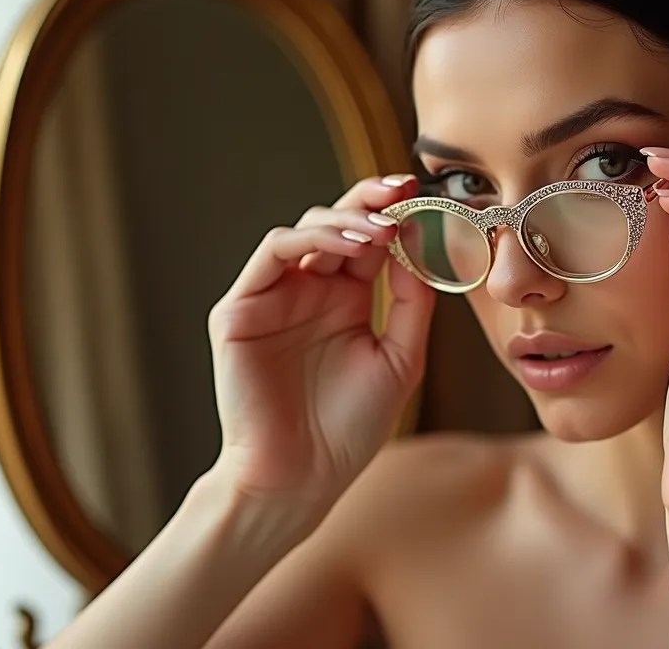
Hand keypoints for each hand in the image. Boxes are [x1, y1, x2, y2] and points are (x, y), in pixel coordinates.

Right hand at [206, 174, 434, 511]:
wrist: (302, 478)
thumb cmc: (348, 429)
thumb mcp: (400, 358)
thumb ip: (412, 300)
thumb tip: (424, 240)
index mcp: (345, 300)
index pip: (369, 239)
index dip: (396, 214)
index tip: (426, 197)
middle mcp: (308, 291)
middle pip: (337, 223)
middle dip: (371, 200)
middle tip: (402, 189)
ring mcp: (273, 297)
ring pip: (305, 229)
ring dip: (345, 220)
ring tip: (382, 229)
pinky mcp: (241, 309)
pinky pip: (273, 253)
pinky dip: (311, 239)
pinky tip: (350, 246)